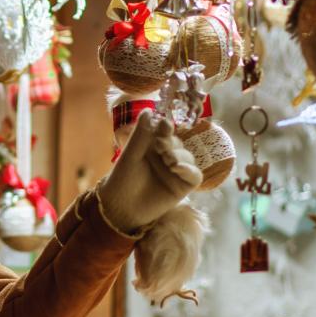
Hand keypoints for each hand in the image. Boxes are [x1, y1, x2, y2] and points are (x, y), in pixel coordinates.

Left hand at [95, 111, 200, 234]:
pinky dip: (189, 170)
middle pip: (179, 143)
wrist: (121, 207)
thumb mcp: (130, 154)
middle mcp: (166, 156)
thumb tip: (148, 110)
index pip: (166, 131)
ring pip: (188, 157)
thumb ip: (141, 135)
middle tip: (160, 146)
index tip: (164, 124)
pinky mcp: (183, 186)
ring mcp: (176, 171)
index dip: (167, 126)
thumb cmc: (122, 179)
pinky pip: (195, 175)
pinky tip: (177, 168)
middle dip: (172, 143)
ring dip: (179, 155)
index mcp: (153, 145)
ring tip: (167, 160)